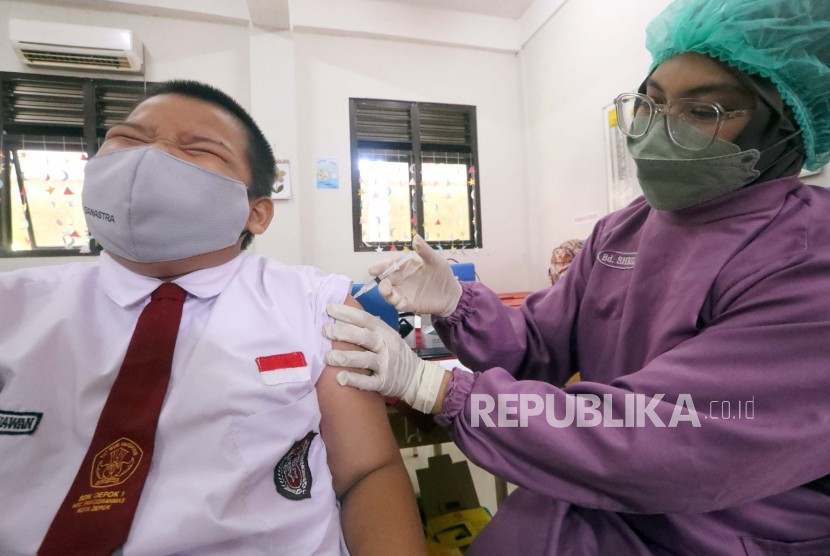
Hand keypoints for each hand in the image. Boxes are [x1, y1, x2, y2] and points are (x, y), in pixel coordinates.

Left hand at [323, 303, 446, 412]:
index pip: (365, 319)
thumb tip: (342, 314)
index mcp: (384, 332)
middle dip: (343, 332)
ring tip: (327, 357)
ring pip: (365, 359)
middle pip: (363, 337)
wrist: (415, 377)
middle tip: (324, 330)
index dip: (348, 313)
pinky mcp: (384, 382)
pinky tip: (340, 378)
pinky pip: (369, 382)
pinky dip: (355, 380)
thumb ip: (369, 327)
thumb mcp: (387, 336)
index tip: (329, 308)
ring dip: (346, 357)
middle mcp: (385, 346)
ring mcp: (385, 365)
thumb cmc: (395, 353)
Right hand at [369, 235, 462, 317]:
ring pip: (389, 294)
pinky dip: (397, 304)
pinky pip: (399, 305)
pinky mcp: (408, 304)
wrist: (452, 294)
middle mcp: (401, 279)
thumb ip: (425, 251)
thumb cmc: (443, 275)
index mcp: (405, 266)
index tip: (373, 270)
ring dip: (387, 295)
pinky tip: (400, 303)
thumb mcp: (436, 261)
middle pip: (386, 280)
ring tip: (390, 294)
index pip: (390, 264)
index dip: (381, 266)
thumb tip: (416, 237)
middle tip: (384, 287)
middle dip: (382, 283)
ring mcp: (404, 292)